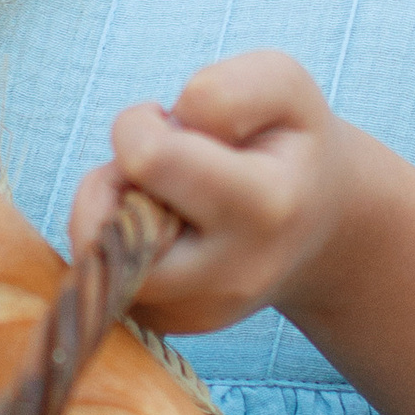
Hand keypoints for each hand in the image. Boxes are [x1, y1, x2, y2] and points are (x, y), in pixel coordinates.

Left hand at [67, 51, 401, 334]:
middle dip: (116, 180)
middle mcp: (229, 274)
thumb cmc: (291, 144)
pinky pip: (101, 279)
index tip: (172, 123)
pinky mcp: (167, 328)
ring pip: (96, 259)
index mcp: (265, 206)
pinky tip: (161, 228)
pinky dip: (115, 244)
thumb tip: (174, 122)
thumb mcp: (286, 85)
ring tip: (160, 195)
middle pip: (107, 227)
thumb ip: (230, 88)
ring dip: (110, 212)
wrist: (319, 225)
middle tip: (161, 166)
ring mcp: (196, 312)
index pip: (148, 159)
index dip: (140, 123)